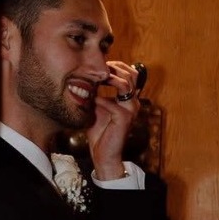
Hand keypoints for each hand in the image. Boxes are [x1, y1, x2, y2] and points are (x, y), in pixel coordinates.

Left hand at [86, 59, 139, 178]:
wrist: (103, 154)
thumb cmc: (99, 132)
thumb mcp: (96, 107)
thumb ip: (95, 93)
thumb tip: (85, 77)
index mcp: (128, 99)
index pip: (129, 73)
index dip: (116, 66)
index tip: (100, 65)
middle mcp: (133, 102)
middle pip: (131, 74)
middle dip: (114, 68)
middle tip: (98, 69)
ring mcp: (130, 110)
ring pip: (126, 85)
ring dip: (110, 79)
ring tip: (96, 79)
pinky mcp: (124, 120)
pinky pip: (114, 104)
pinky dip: (101, 100)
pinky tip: (91, 100)